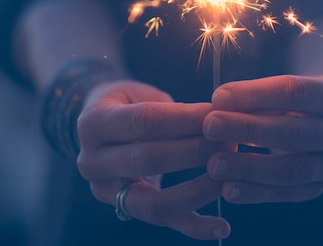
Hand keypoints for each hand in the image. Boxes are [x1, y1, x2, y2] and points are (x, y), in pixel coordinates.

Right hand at [76, 81, 233, 238]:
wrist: (101, 129)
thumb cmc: (130, 104)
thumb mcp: (140, 94)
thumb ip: (170, 107)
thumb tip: (214, 118)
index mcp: (93, 123)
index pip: (144, 120)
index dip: (185, 118)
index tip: (218, 114)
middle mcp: (92, 161)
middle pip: (148, 160)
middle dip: (194, 152)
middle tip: (228, 143)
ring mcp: (106, 191)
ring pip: (153, 202)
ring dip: (197, 192)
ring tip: (229, 179)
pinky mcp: (125, 210)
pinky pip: (163, 222)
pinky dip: (195, 228)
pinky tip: (222, 227)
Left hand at [203, 75, 322, 203]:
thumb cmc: (292, 97)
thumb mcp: (283, 87)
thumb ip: (256, 96)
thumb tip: (218, 105)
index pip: (295, 92)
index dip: (255, 95)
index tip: (218, 97)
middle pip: (296, 133)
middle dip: (249, 129)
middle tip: (211, 126)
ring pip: (294, 170)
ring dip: (250, 168)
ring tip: (214, 164)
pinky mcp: (320, 188)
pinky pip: (287, 193)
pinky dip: (256, 193)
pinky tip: (228, 189)